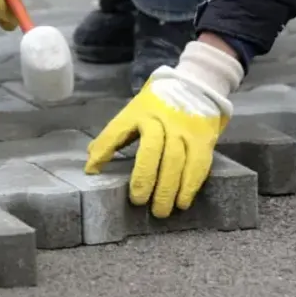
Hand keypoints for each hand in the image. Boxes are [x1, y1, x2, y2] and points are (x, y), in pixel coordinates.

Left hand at [84, 40, 244, 217]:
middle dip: (144, 177)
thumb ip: (116, 135)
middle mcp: (161, 119)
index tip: (93, 171)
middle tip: (138, 201)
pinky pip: (198, 165)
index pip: (117, 130)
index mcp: (138, 112)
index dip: (103, 150)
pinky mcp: (203, 139)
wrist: (197, 85)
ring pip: (176, 160)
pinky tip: (182, 202)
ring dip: (168, 189)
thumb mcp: (135, 112)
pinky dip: (190, 186)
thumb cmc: (159, 105)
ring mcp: (184, 129)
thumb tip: (92, 162)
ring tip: (160, 210)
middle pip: (152, 149)